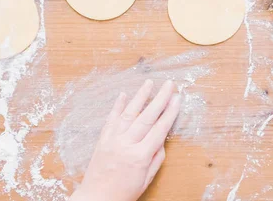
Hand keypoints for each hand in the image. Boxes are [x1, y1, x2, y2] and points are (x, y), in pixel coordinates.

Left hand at [70, 80, 181, 200]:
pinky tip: (124, 95)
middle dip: (160, 99)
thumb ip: (155, 158)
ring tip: (149, 83)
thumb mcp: (146, 180)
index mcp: (139, 156)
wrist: (96, 199)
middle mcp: (126, 144)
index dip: (170, 113)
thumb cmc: (122, 194)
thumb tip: (161, 139)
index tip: (177, 100)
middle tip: (169, 85)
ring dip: (140, 96)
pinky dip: (118, 106)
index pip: (159, 129)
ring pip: (129, 113)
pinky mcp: (103, 139)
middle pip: (146, 117)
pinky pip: (111, 119)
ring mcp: (113, 140)